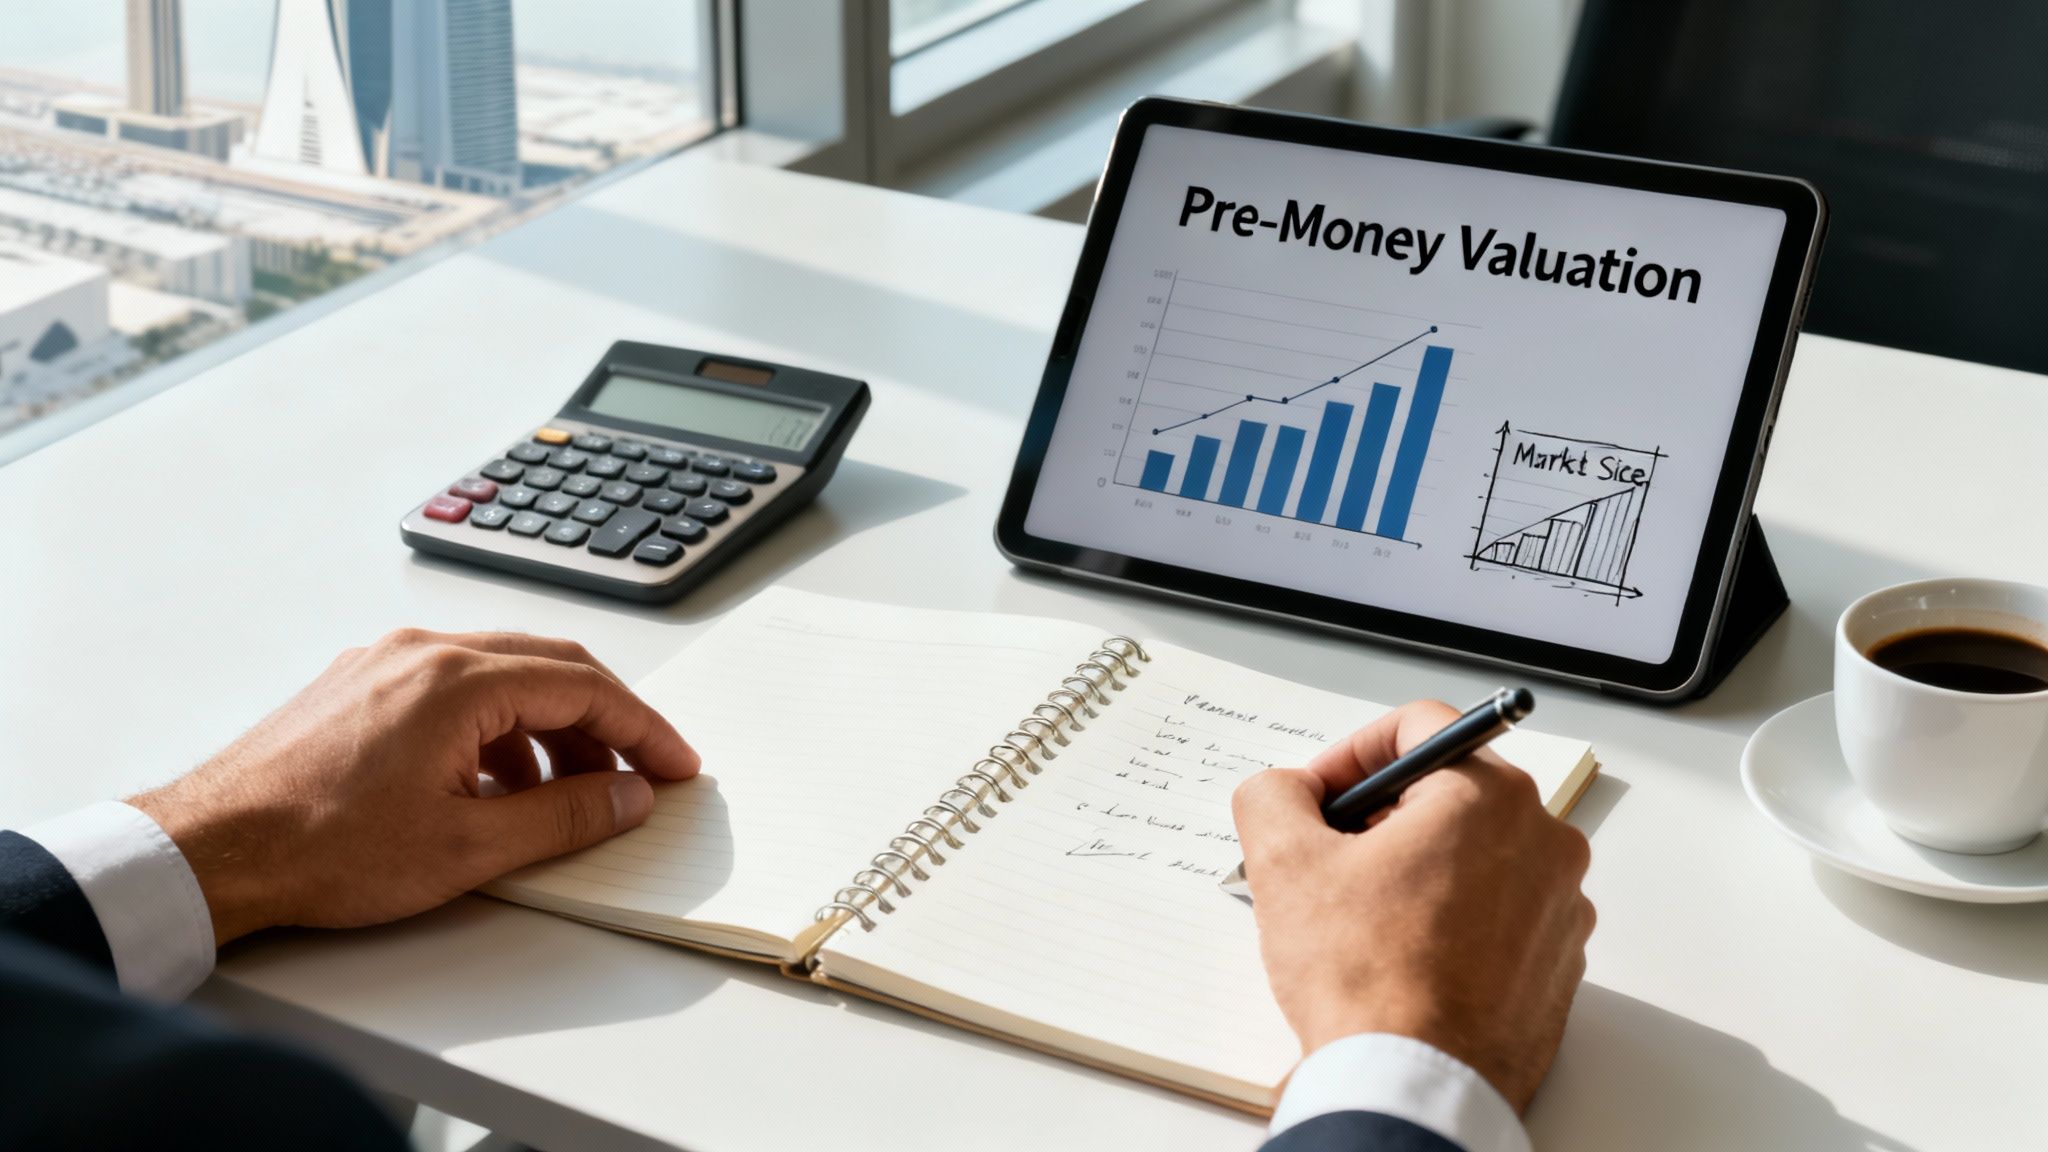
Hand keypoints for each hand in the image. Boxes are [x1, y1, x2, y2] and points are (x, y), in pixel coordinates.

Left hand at [130, 630, 698, 945]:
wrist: (213, 849)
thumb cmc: (322, 847)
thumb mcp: (468, 848)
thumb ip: (565, 817)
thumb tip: (629, 796)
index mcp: (459, 680)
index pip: (586, 686)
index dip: (645, 730)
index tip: (676, 766)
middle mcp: (425, 652)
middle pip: (551, 666)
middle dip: (605, 723)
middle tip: (639, 775)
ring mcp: (386, 661)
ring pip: (503, 675)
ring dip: (549, 729)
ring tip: (563, 798)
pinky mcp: (359, 682)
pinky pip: (455, 687)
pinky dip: (496, 728)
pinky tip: (493, 787)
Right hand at [1231, 700, 1593, 1110]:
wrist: (1415, 1087)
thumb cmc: (1366, 980)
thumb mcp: (1283, 863)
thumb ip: (1272, 795)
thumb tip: (1284, 790)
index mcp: (1489, 796)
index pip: (1419, 726)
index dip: (1350, 753)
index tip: (1318, 793)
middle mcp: (1544, 840)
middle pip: (1449, 791)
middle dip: (1380, 815)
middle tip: (1328, 855)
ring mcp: (1560, 907)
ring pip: (1475, 853)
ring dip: (1415, 868)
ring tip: (1359, 916)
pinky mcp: (1558, 963)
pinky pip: (1499, 912)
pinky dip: (1451, 918)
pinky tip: (1401, 956)